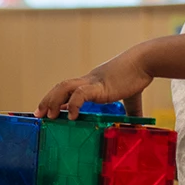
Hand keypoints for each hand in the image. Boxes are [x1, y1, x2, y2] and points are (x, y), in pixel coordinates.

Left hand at [37, 48, 153, 119]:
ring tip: (49, 116)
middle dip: (48, 100)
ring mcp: (92, 82)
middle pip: (61, 87)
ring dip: (53, 101)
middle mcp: (89, 80)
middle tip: (39, 114)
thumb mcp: (132, 96)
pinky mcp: (99, 86)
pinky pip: (80, 94)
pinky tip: (72, 116)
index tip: (50, 111)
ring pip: (64, 88)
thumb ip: (131, 109)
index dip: (57, 99)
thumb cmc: (139, 74)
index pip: (69, 89)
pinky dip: (73, 105)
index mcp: (94, 82)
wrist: (145, 61)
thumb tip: (136, 123)